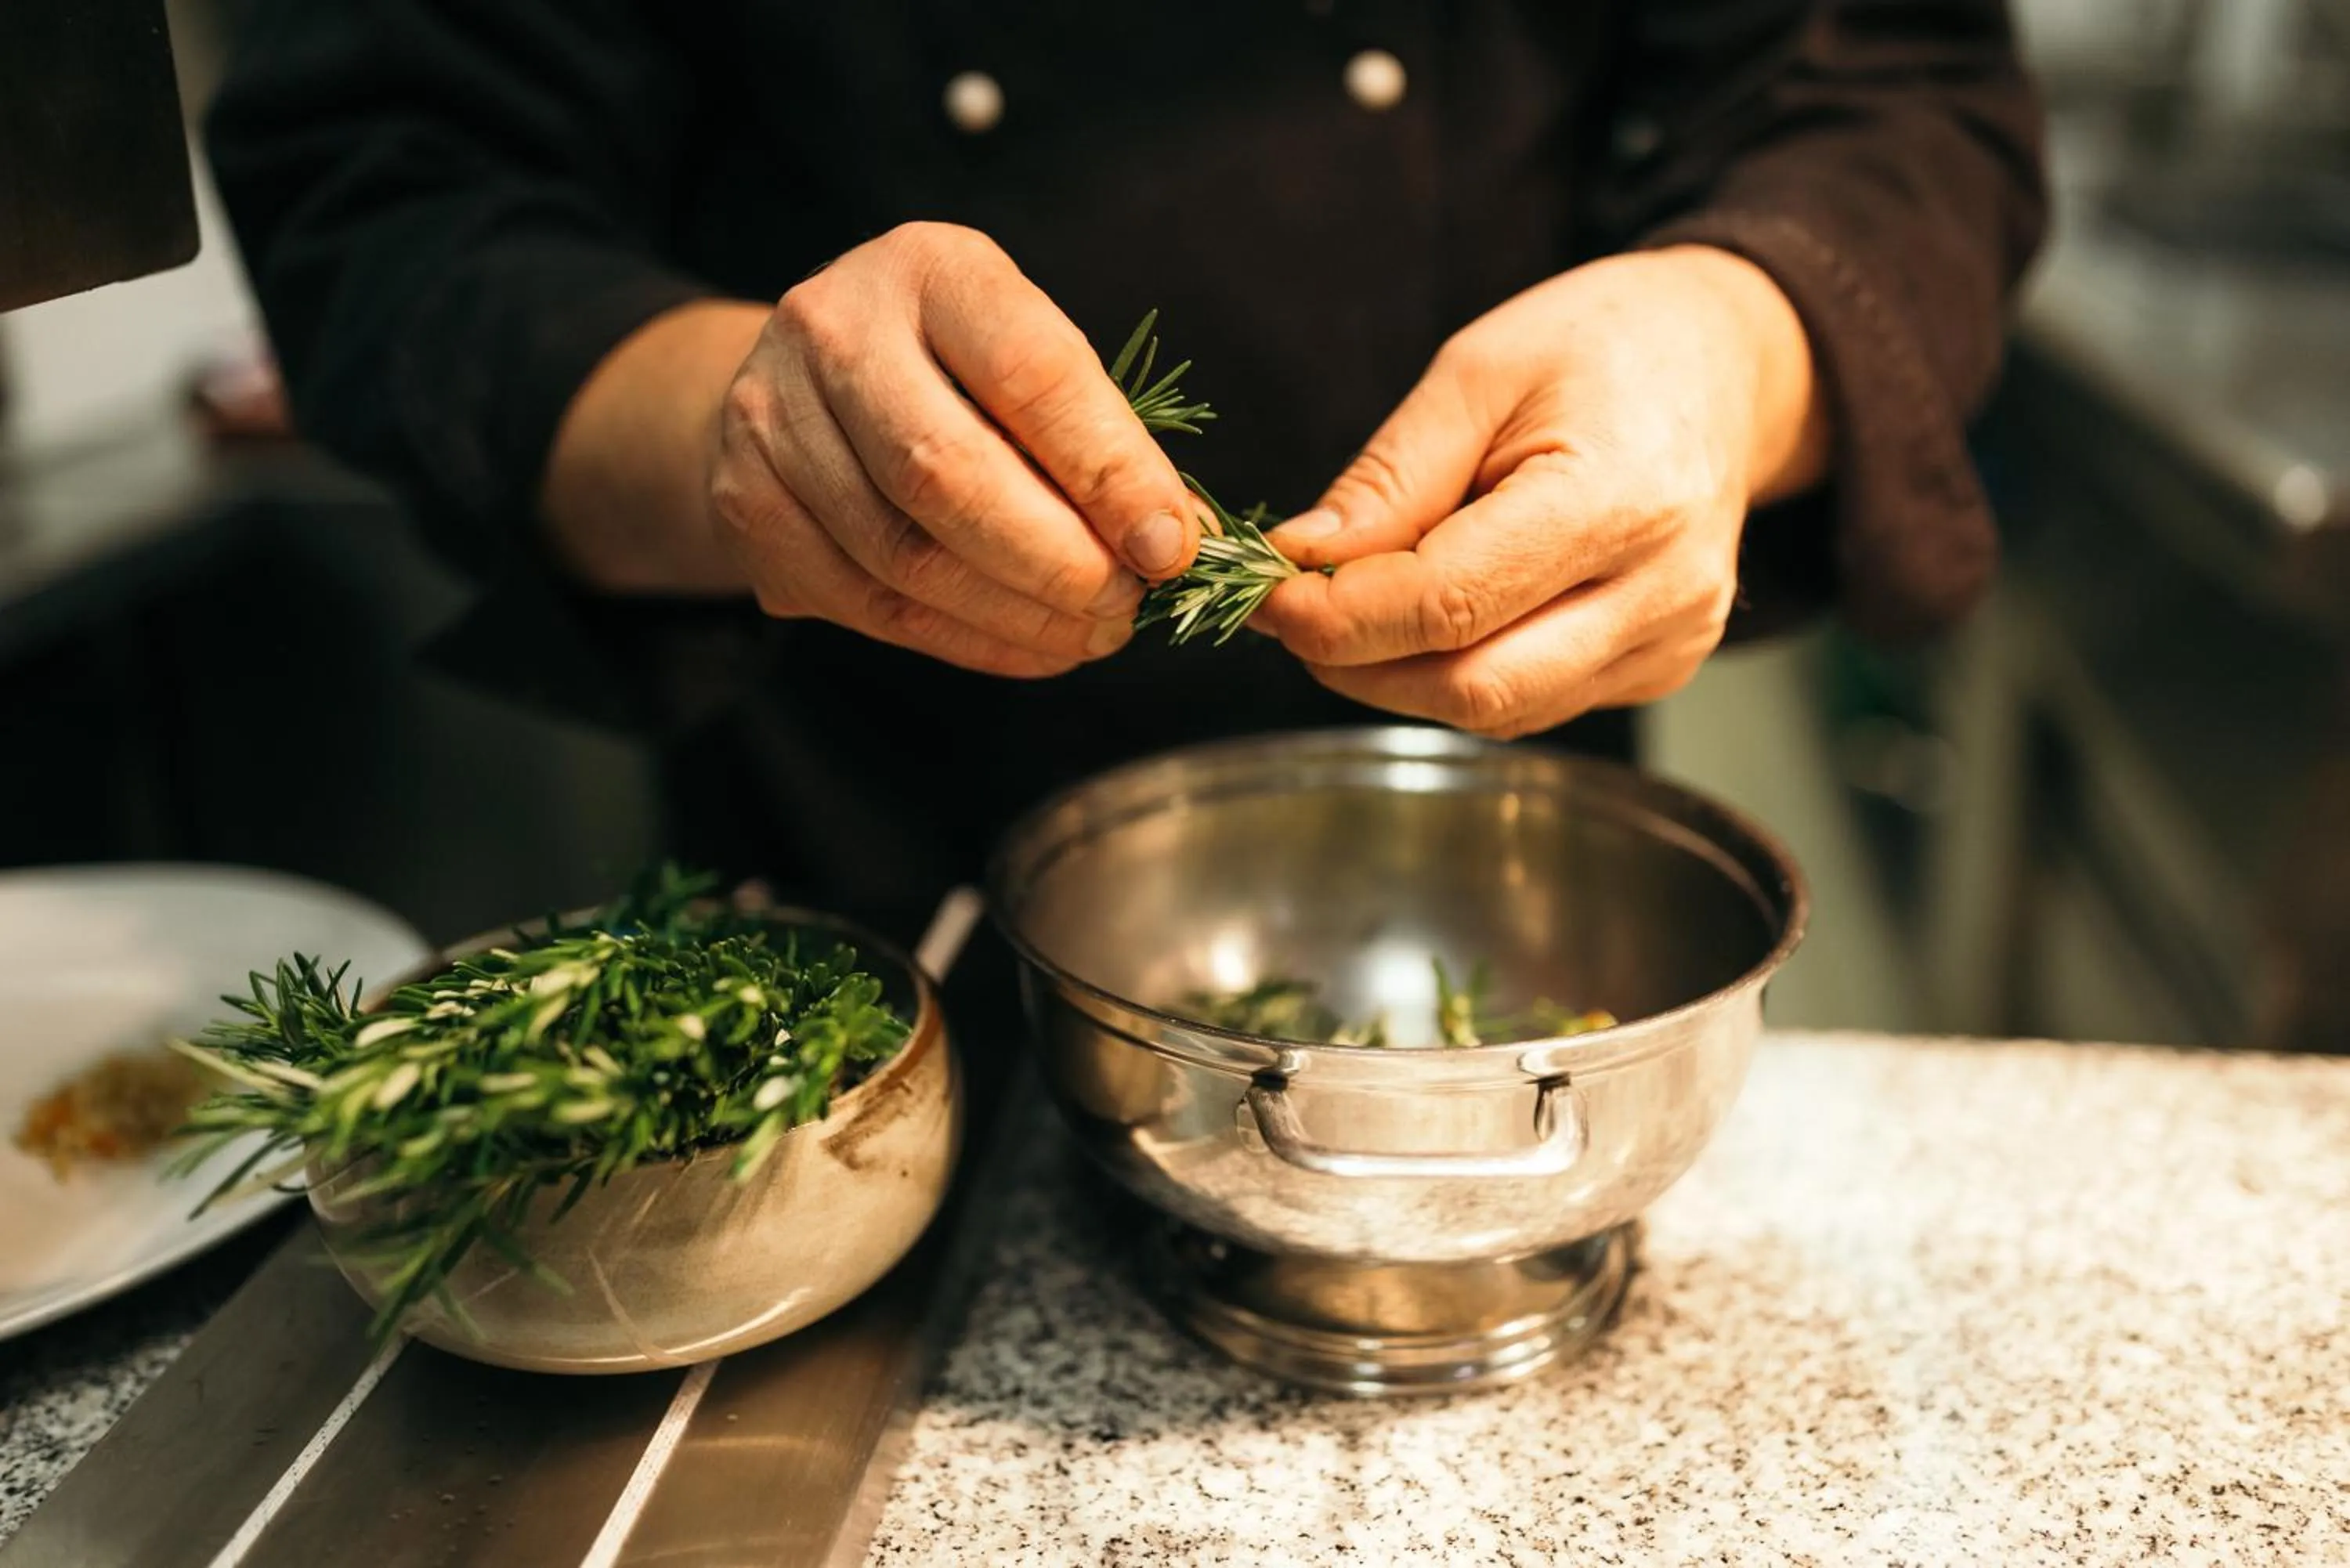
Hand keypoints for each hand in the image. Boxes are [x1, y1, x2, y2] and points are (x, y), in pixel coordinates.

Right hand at [707, 223, 1198, 675]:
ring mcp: (771, 418)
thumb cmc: (952, 368)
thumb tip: (1172, 541)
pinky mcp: (745, 505)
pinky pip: (871, 606)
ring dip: (1018, 615)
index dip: (1108, 470)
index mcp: (931, 269)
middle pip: (946, 475)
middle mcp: (833, 329)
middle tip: (1125, 605)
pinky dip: (968, 641)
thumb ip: (1096, 435)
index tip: (1169, 544)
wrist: (803, 382)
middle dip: (1056, 562)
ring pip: (905, 558)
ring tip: (1091, 631)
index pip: (1029, 371)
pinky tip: (1029, 643)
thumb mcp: (1025, 357)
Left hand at [1255, 246, 1828, 737]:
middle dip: (1360, 663)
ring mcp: (1670, 643)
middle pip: (1475, 686)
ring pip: (1496, 711)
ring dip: (1399, 676)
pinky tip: (1432, 615)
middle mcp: (1663, 592)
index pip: (1453, 604)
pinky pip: (1530, 703)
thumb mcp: (1478, 370)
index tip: (1270, 593)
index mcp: (1620, 501)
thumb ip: (1392, 477)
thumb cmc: (1600, 347)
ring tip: (1356, 606)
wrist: (1723, 364)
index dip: (1343, 617)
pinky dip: (1456, 672)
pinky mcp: (1659, 669)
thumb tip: (1303, 562)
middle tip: (1294, 611)